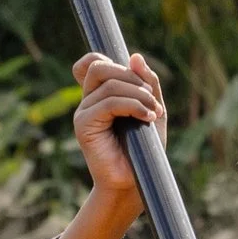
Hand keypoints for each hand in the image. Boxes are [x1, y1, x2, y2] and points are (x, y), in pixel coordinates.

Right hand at [69, 51, 163, 201]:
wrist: (137, 182)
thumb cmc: (145, 149)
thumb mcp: (153, 109)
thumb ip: (148, 83)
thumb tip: (135, 56)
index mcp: (101, 94)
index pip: (93, 61)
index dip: (113, 61)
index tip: (141, 84)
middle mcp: (89, 100)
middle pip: (100, 66)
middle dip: (131, 77)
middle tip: (152, 99)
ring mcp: (84, 111)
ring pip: (109, 83)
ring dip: (138, 94)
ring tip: (154, 112)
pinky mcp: (83, 124)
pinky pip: (108, 102)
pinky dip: (132, 106)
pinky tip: (147, 118)